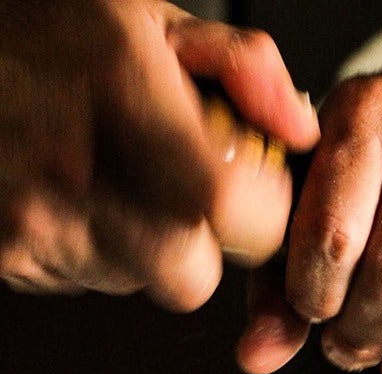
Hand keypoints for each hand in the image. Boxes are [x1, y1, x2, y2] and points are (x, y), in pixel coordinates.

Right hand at [0, 0, 318, 309]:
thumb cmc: (54, 32)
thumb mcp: (155, 19)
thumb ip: (246, 69)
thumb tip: (298, 133)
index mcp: (120, 90)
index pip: (227, 207)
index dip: (258, 216)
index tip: (255, 196)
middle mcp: (70, 168)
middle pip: (189, 276)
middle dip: (202, 244)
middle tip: (180, 194)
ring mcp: (31, 221)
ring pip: (139, 285)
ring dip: (146, 249)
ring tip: (115, 183)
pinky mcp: (7, 257)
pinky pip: (86, 283)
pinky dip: (97, 251)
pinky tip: (77, 197)